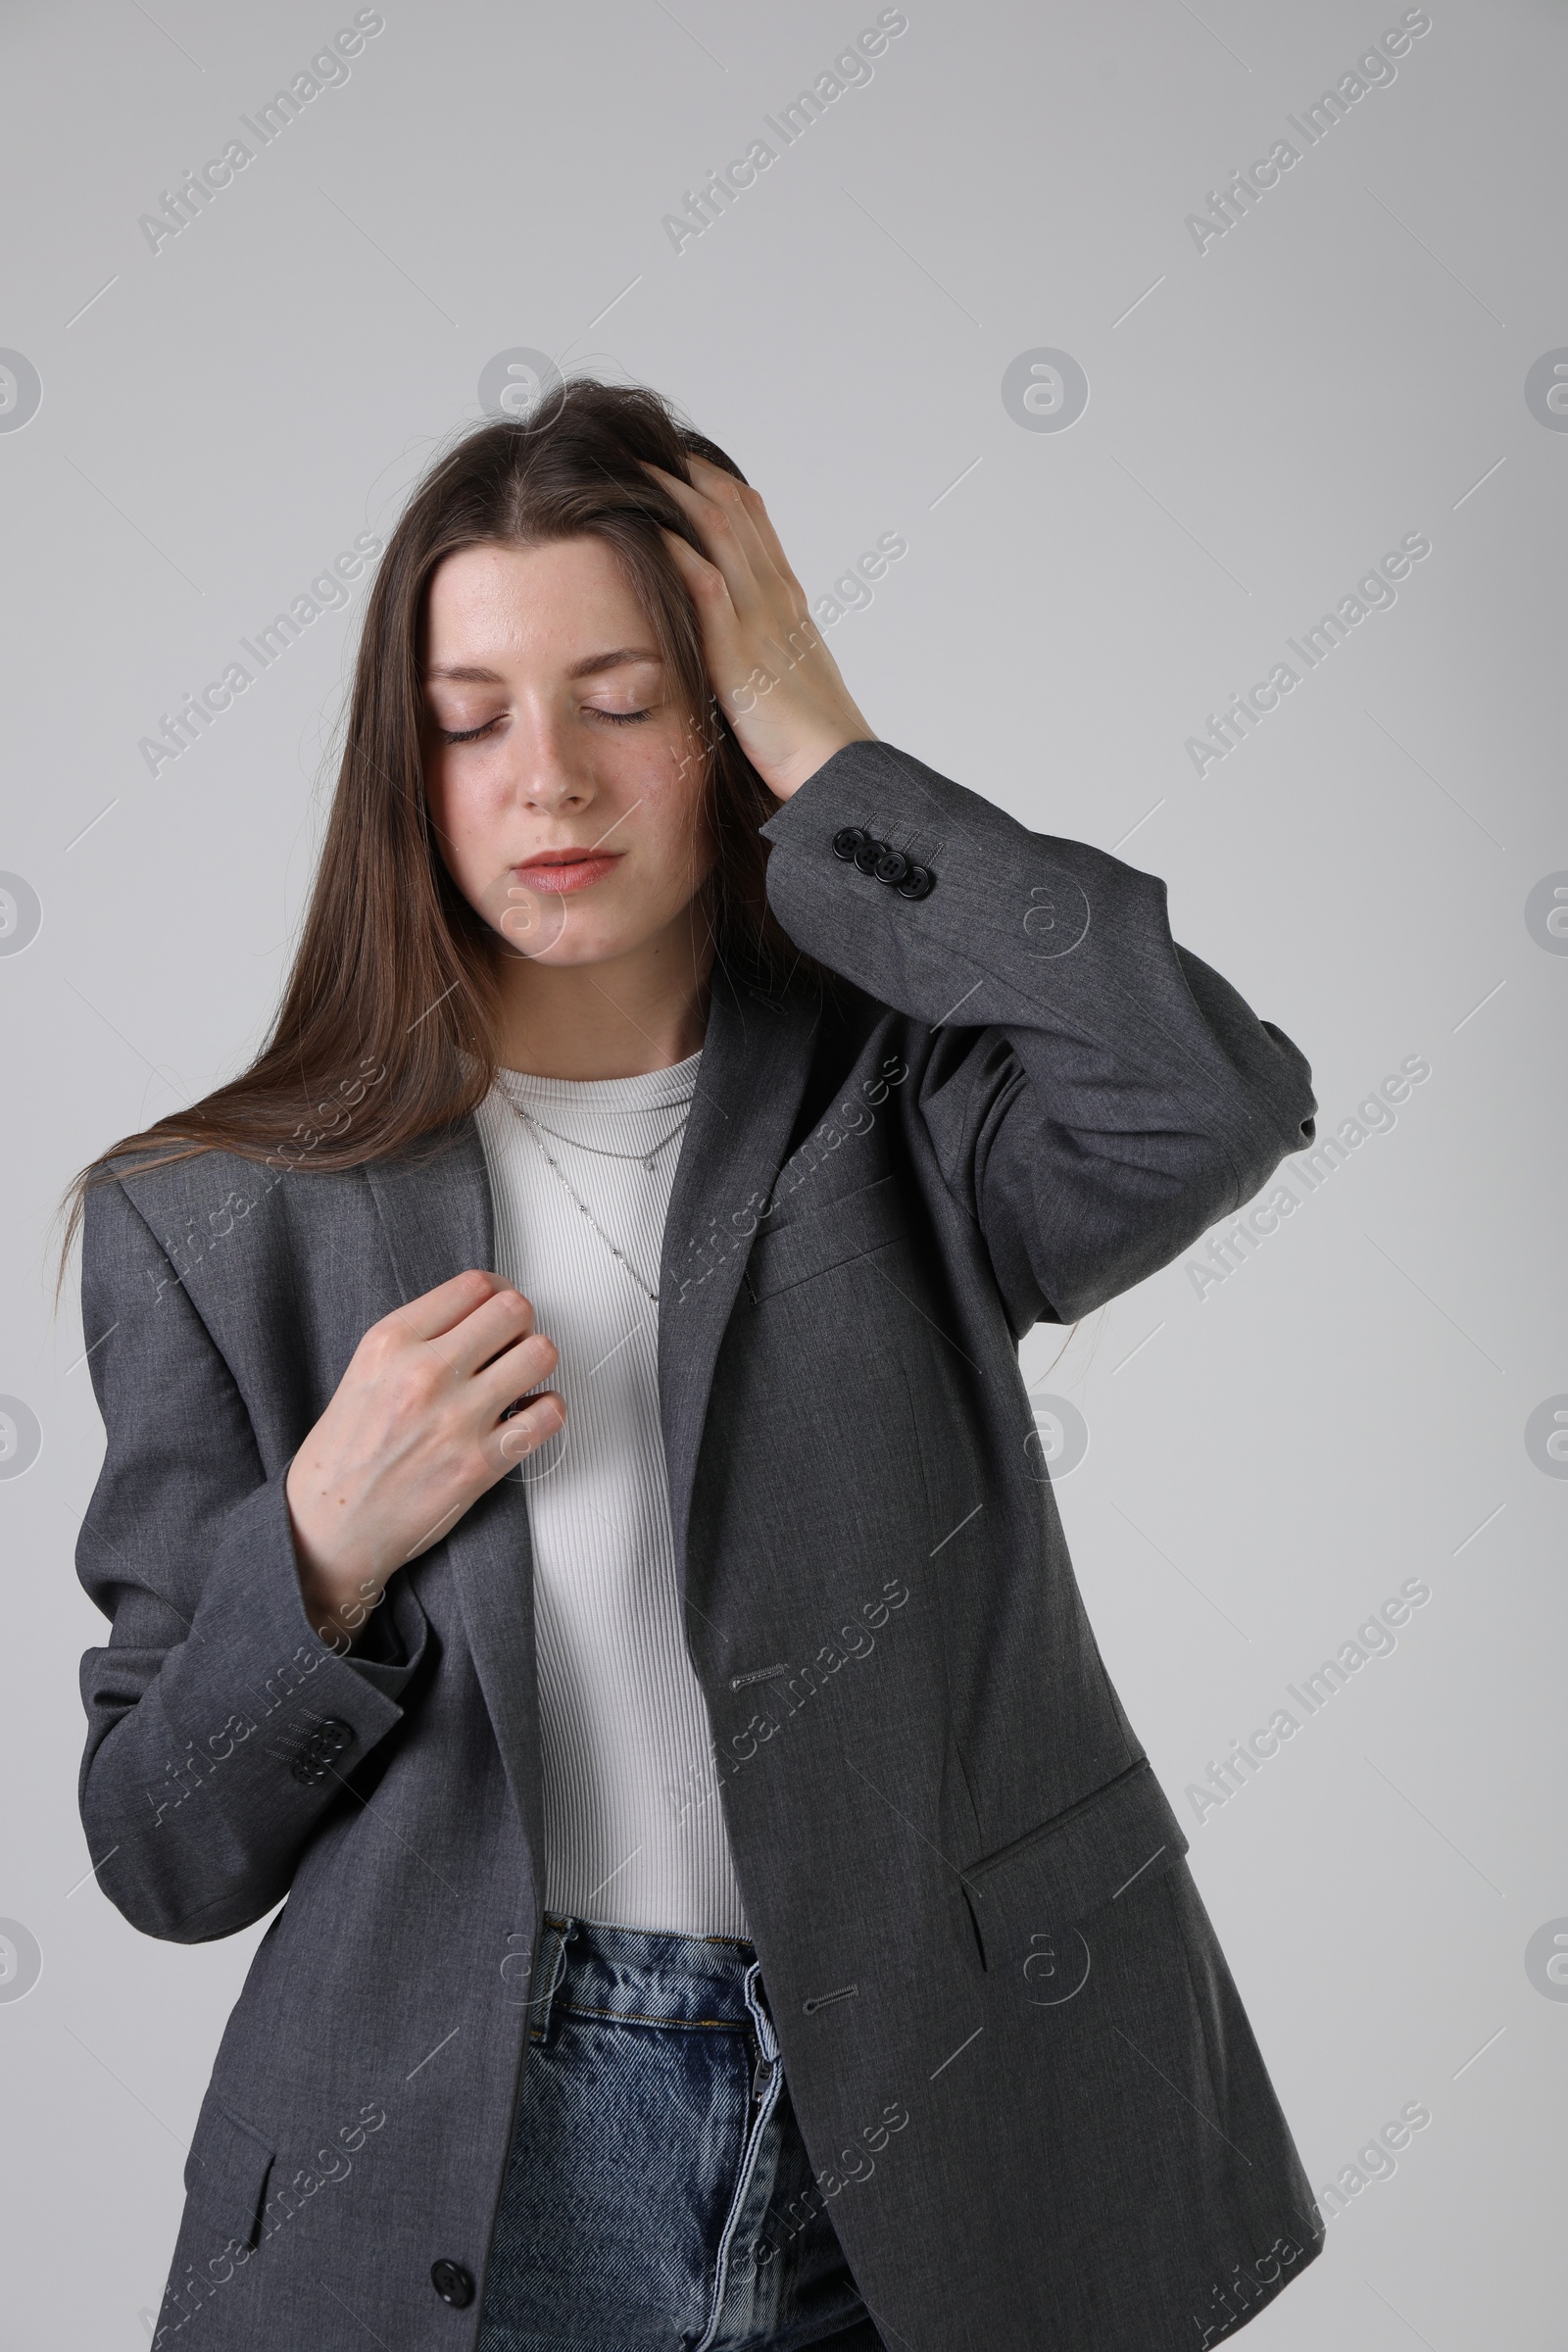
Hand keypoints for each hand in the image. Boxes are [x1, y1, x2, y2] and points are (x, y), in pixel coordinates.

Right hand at [284, 1270, 563, 1647]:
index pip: (474, 1285)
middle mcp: (424, 1373)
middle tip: (510, 1343)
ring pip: (540, 1353)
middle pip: (514, 1310)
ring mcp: (456, 1419)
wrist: (329, 1526)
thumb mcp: (365, 1370)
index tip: (495, 1308)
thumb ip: (419, 1335)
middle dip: (519, 1323)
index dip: (495, 1293)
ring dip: (536, 1362)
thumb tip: (478, 1312)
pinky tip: (526, 1415)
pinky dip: (547, 1410)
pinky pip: (548, 1414)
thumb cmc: (344, 1454)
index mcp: (390, 1342)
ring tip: (519, 1378)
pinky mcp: (481, 1464)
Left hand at [643, 454, 877, 800]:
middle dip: (684, 469)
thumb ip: (758, 648)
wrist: (837, 773)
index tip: (672, 458)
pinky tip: (646, 526)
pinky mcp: (740, 654)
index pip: (751, 517)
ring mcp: (760, 620)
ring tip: (631, 465)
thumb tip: (726, 640)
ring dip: (672, 492)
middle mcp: (775, 596)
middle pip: (732, 507)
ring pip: (718, 530)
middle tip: (640, 442)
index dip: (710, 480)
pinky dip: (675, 549)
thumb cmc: (811, 741)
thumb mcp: (784, 678)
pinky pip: (706, 584)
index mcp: (786, 600)